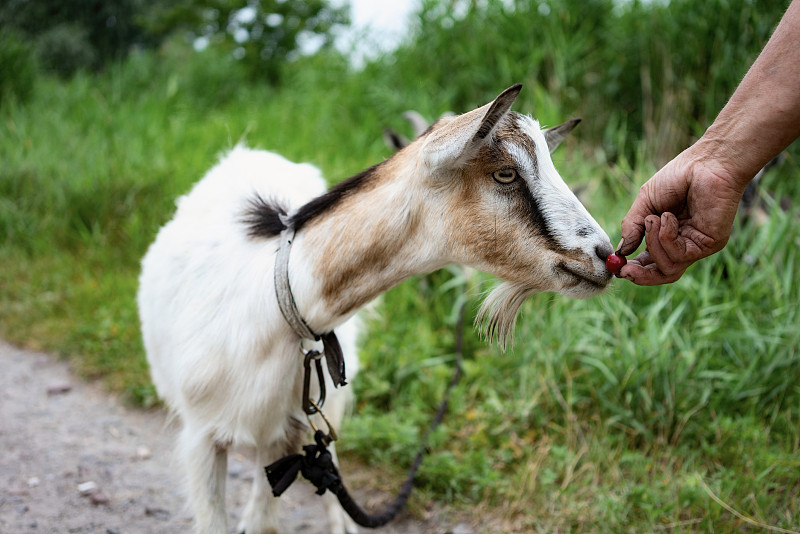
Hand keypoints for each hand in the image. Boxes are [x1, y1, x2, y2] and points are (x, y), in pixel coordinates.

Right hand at [617, 147, 746, 284]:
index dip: (634, 269)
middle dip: (641, 276)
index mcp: (668, 236)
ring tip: (653, 219)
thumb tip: (621, 251)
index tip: (617, 266)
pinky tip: (668, 217)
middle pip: (663, 274)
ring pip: (668, 268)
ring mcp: (697, 246)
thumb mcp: (645, 202)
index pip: (651, 263)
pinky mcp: (709, 244)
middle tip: (625, 270)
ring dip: (653, 244)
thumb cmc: (679, 176)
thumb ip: (633, 226)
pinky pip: (679, 254)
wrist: (708, 162)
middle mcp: (684, 244)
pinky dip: (666, 236)